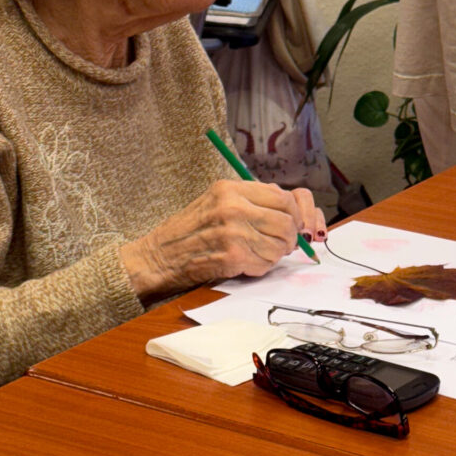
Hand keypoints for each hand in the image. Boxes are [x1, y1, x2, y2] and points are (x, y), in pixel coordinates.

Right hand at [120, 179, 325, 298]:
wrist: (158, 257)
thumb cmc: (191, 231)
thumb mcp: (219, 202)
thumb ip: (254, 202)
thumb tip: (297, 214)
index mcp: (232, 188)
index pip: (285, 197)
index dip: (297, 214)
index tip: (297, 225)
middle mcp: (234, 206)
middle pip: (287, 222)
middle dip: (289, 238)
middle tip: (279, 244)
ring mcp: (233, 231)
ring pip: (280, 245)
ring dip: (274, 255)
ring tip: (255, 254)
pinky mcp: (231, 256)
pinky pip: (265, 263)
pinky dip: (260, 268)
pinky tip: (244, 264)